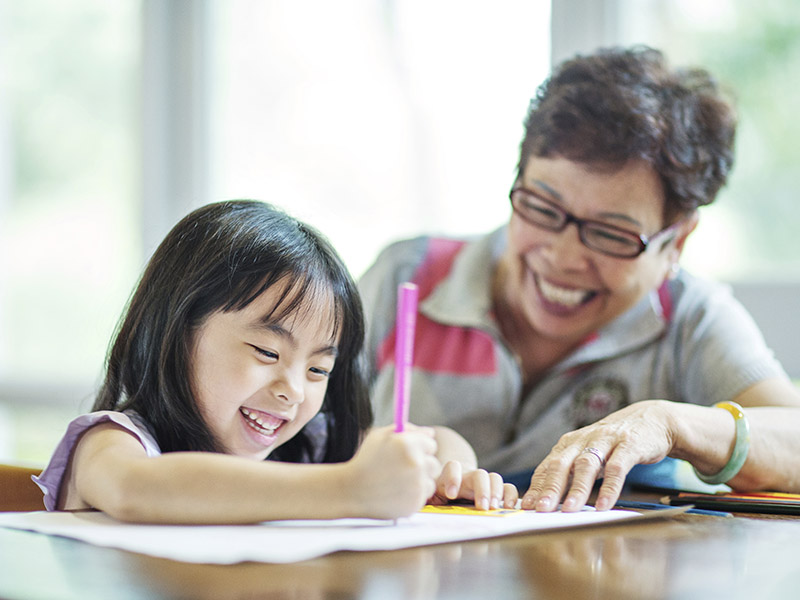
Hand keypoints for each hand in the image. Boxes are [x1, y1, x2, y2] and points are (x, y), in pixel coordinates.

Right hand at [347, 424, 440, 518]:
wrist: (351, 490)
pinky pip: (423, 497)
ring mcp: (417, 484)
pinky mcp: (415, 502)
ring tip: (396, 483)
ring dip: (418, 482)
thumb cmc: (365, 461)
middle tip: (401, 470)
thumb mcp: (379, 436)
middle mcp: (416, 463)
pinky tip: (395, 493)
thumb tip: (430, 433)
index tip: (406, 455)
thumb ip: (407, 429)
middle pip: (434, 464)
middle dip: (422, 467)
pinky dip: (413, 496)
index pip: (431, 444)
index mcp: (408, 443)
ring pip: (430, 482)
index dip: (419, 449)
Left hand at [429, 461, 518, 509]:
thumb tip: (417, 504)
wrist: (450, 487)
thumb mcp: (429, 496)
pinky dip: (510, 495)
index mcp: (448, 476)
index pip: (452, 467)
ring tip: (494, 508)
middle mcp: (468, 475)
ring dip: (496, 492)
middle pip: (478, 474)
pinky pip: (507, 487)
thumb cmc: (437, 495)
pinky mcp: (495, 490)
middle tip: (482, 507)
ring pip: (494, 478)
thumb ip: (425, 499)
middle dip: (481, 489)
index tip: (452, 495)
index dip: (453, 478)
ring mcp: (483, 481)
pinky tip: (509, 507)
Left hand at [521, 400, 675, 511]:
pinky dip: (610, 487)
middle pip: (561, 465)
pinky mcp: (629, 445)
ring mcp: (606, 440)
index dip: (536, 487)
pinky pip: (617, 467)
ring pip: (586, 465)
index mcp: (569, 444)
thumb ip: (572, 474)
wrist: (652, 419)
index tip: (526, 506)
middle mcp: (583, 440)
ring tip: (570, 510)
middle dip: (550, 488)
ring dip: (577, 489)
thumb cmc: (614, 444)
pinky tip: (604, 505)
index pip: (547, 466)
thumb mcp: (589, 455)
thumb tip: (550, 501)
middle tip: (541, 510)